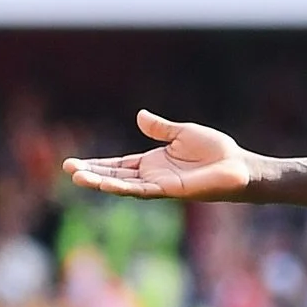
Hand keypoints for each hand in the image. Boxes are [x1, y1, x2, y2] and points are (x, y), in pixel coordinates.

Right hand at [63, 110, 253, 200]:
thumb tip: (140, 116)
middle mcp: (153, 177)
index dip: (98, 165)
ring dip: (102, 182)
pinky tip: (107, 185)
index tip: (74, 164)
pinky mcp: (172, 190)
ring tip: (78, 178)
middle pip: (116, 177)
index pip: (118, 166)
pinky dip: (124, 187)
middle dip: (92, 174)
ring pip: (125, 186)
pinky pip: (143, 190)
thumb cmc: (216, 151)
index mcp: (153, 163)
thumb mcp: (183, 133)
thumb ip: (160, 129)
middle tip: (68, 170)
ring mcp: (161, 186)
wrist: (239, 166)